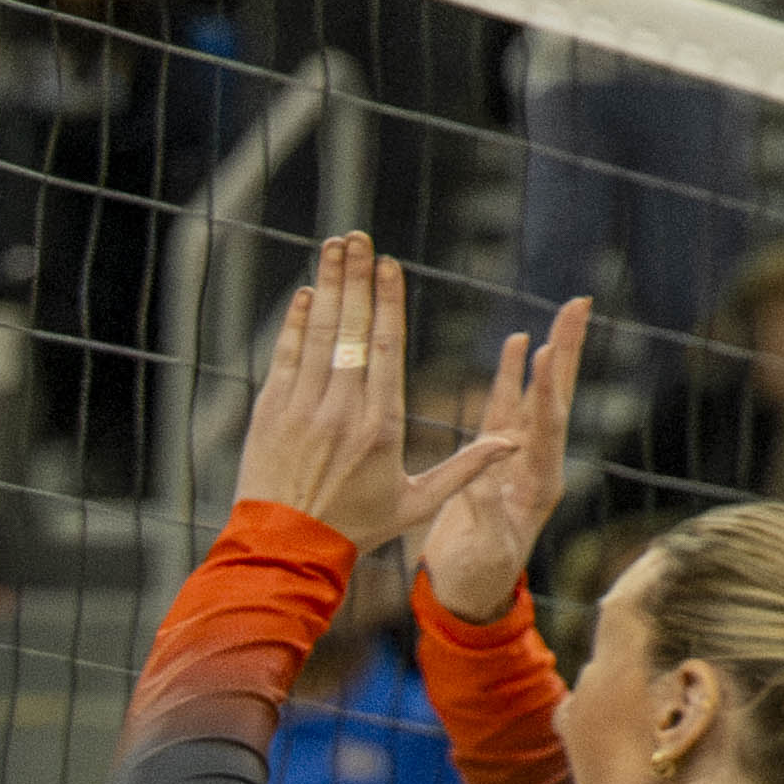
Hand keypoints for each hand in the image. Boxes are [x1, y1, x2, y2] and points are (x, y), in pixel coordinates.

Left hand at [230, 236, 518, 554]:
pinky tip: (306, 293)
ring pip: (317, 335)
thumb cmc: (357, 525)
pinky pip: (285, 356)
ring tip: (333, 247)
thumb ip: (467, 468)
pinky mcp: (270, 411)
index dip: (386, 302)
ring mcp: (301, 407)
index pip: (386, 349)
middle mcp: (341, 409)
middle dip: (355, 278)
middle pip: (350, 329)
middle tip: (357, 237)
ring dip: (327, 287)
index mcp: (381, 425)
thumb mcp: (419, 502)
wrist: (287, 545)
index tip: (388, 265)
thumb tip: (514, 444)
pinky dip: (295, 323)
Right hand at [419, 297, 585, 625]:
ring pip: (538, 395)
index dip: (544, 391)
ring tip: (561, 313)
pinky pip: (509, 404)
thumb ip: (485, 513)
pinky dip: (516, 373)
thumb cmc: (477, 577)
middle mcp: (539, 463)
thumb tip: (485, 479)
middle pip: (557, 398)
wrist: (470, 591)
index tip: (545, 351)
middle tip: (580, 305)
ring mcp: (520, 456)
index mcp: (539, 486)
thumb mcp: (483, 550)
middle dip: (567, 351)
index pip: (545, 428)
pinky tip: (521, 343)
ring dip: (550, 353)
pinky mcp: (498, 454)